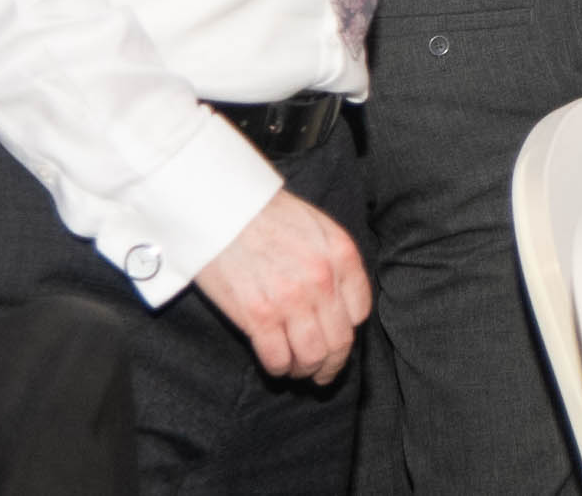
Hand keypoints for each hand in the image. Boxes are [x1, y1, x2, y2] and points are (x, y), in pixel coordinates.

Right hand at [193, 189, 371, 381]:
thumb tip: (339, 296)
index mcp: (341, 255)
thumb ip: (334, 259)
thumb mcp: (317, 226)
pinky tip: (276, 364)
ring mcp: (291, 300)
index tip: (336, 338)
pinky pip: (277, 358)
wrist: (222, 208)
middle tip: (323, 373)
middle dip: (332, 364)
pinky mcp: (258, 315)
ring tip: (297, 370)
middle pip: (340, 341)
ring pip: (312, 356)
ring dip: (306, 370)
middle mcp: (323, 280)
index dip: (348, 331)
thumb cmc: (266, 214)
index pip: (360, 312)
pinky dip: (278, 368)